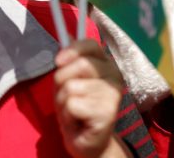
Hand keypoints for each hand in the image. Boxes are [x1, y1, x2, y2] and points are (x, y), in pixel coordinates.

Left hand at [54, 39, 128, 157]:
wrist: (86, 141)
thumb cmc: (77, 106)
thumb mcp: (69, 78)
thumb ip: (69, 59)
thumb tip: (66, 33)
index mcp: (106, 62)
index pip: (91, 45)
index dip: (72, 50)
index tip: (58, 61)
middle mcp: (114, 75)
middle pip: (80, 65)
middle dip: (62, 80)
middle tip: (67, 95)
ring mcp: (113, 94)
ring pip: (72, 86)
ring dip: (63, 101)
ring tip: (74, 110)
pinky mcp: (107, 112)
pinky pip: (72, 104)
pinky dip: (67, 114)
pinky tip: (78, 120)